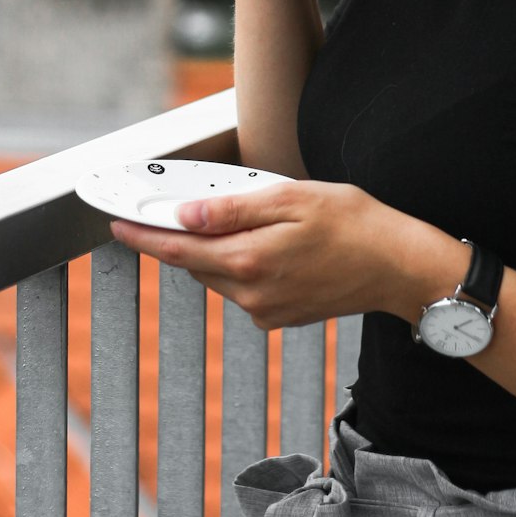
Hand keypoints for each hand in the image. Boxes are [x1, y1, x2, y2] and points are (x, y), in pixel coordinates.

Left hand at [109, 181, 463, 330]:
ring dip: (217, 250)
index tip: (117, 223)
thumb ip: (234, 211)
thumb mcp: (293, 199)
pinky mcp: (280, 317)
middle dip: (183, 236)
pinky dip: (242, 265)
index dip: (143, 235)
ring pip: (219, 275)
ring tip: (250, 220)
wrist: (398, 267)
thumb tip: (186, 214)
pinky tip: (272, 245)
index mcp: (249, 260)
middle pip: (195, 262)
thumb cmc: (356, 225)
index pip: (178, 248)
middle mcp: (251, 293)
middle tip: (184, 205)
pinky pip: (244, 288)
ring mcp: (265, 310)